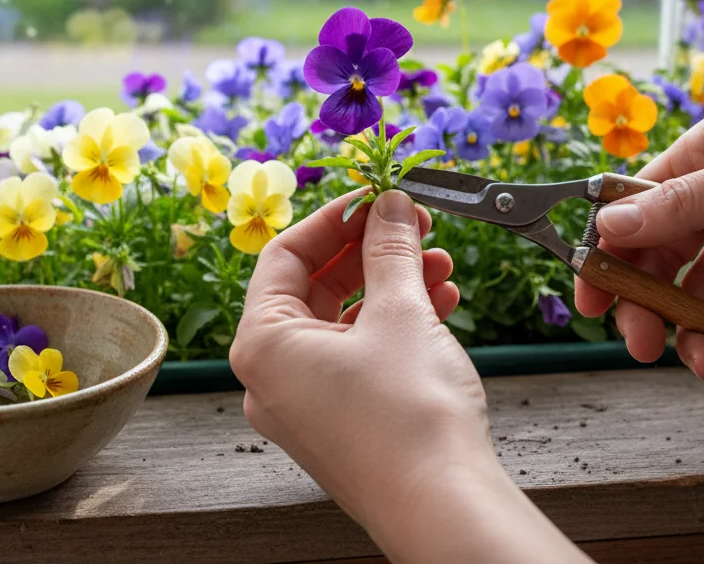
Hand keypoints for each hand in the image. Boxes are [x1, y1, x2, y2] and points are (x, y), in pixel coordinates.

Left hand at [232, 190, 587, 563]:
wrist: (442, 505)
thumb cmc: (408, 415)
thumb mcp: (400, 312)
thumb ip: (391, 249)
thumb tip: (390, 206)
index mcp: (262, 344)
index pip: (285, 255)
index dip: (336, 218)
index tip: (379, 197)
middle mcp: (272, 377)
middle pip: (315, 287)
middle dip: (372, 252)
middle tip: (416, 225)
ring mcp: (305, 405)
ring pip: (344, 322)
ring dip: (393, 286)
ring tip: (442, 265)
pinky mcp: (340, 424)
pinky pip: (358, 357)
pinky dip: (395, 326)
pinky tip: (442, 305)